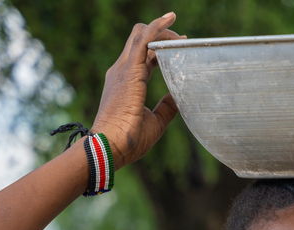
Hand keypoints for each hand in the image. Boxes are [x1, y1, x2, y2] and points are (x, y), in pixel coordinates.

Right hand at [92, 12, 182, 168]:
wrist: (110, 146)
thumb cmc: (129, 139)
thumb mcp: (155, 121)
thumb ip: (166, 107)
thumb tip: (179, 97)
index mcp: (126, 82)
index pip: (142, 55)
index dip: (159, 48)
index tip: (178, 46)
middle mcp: (121, 71)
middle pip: (140, 40)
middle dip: (162, 36)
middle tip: (183, 41)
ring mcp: (124, 69)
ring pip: (142, 35)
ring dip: (163, 32)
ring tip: (182, 36)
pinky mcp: (130, 70)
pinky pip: (144, 39)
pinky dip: (157, 27)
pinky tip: (170, 20)